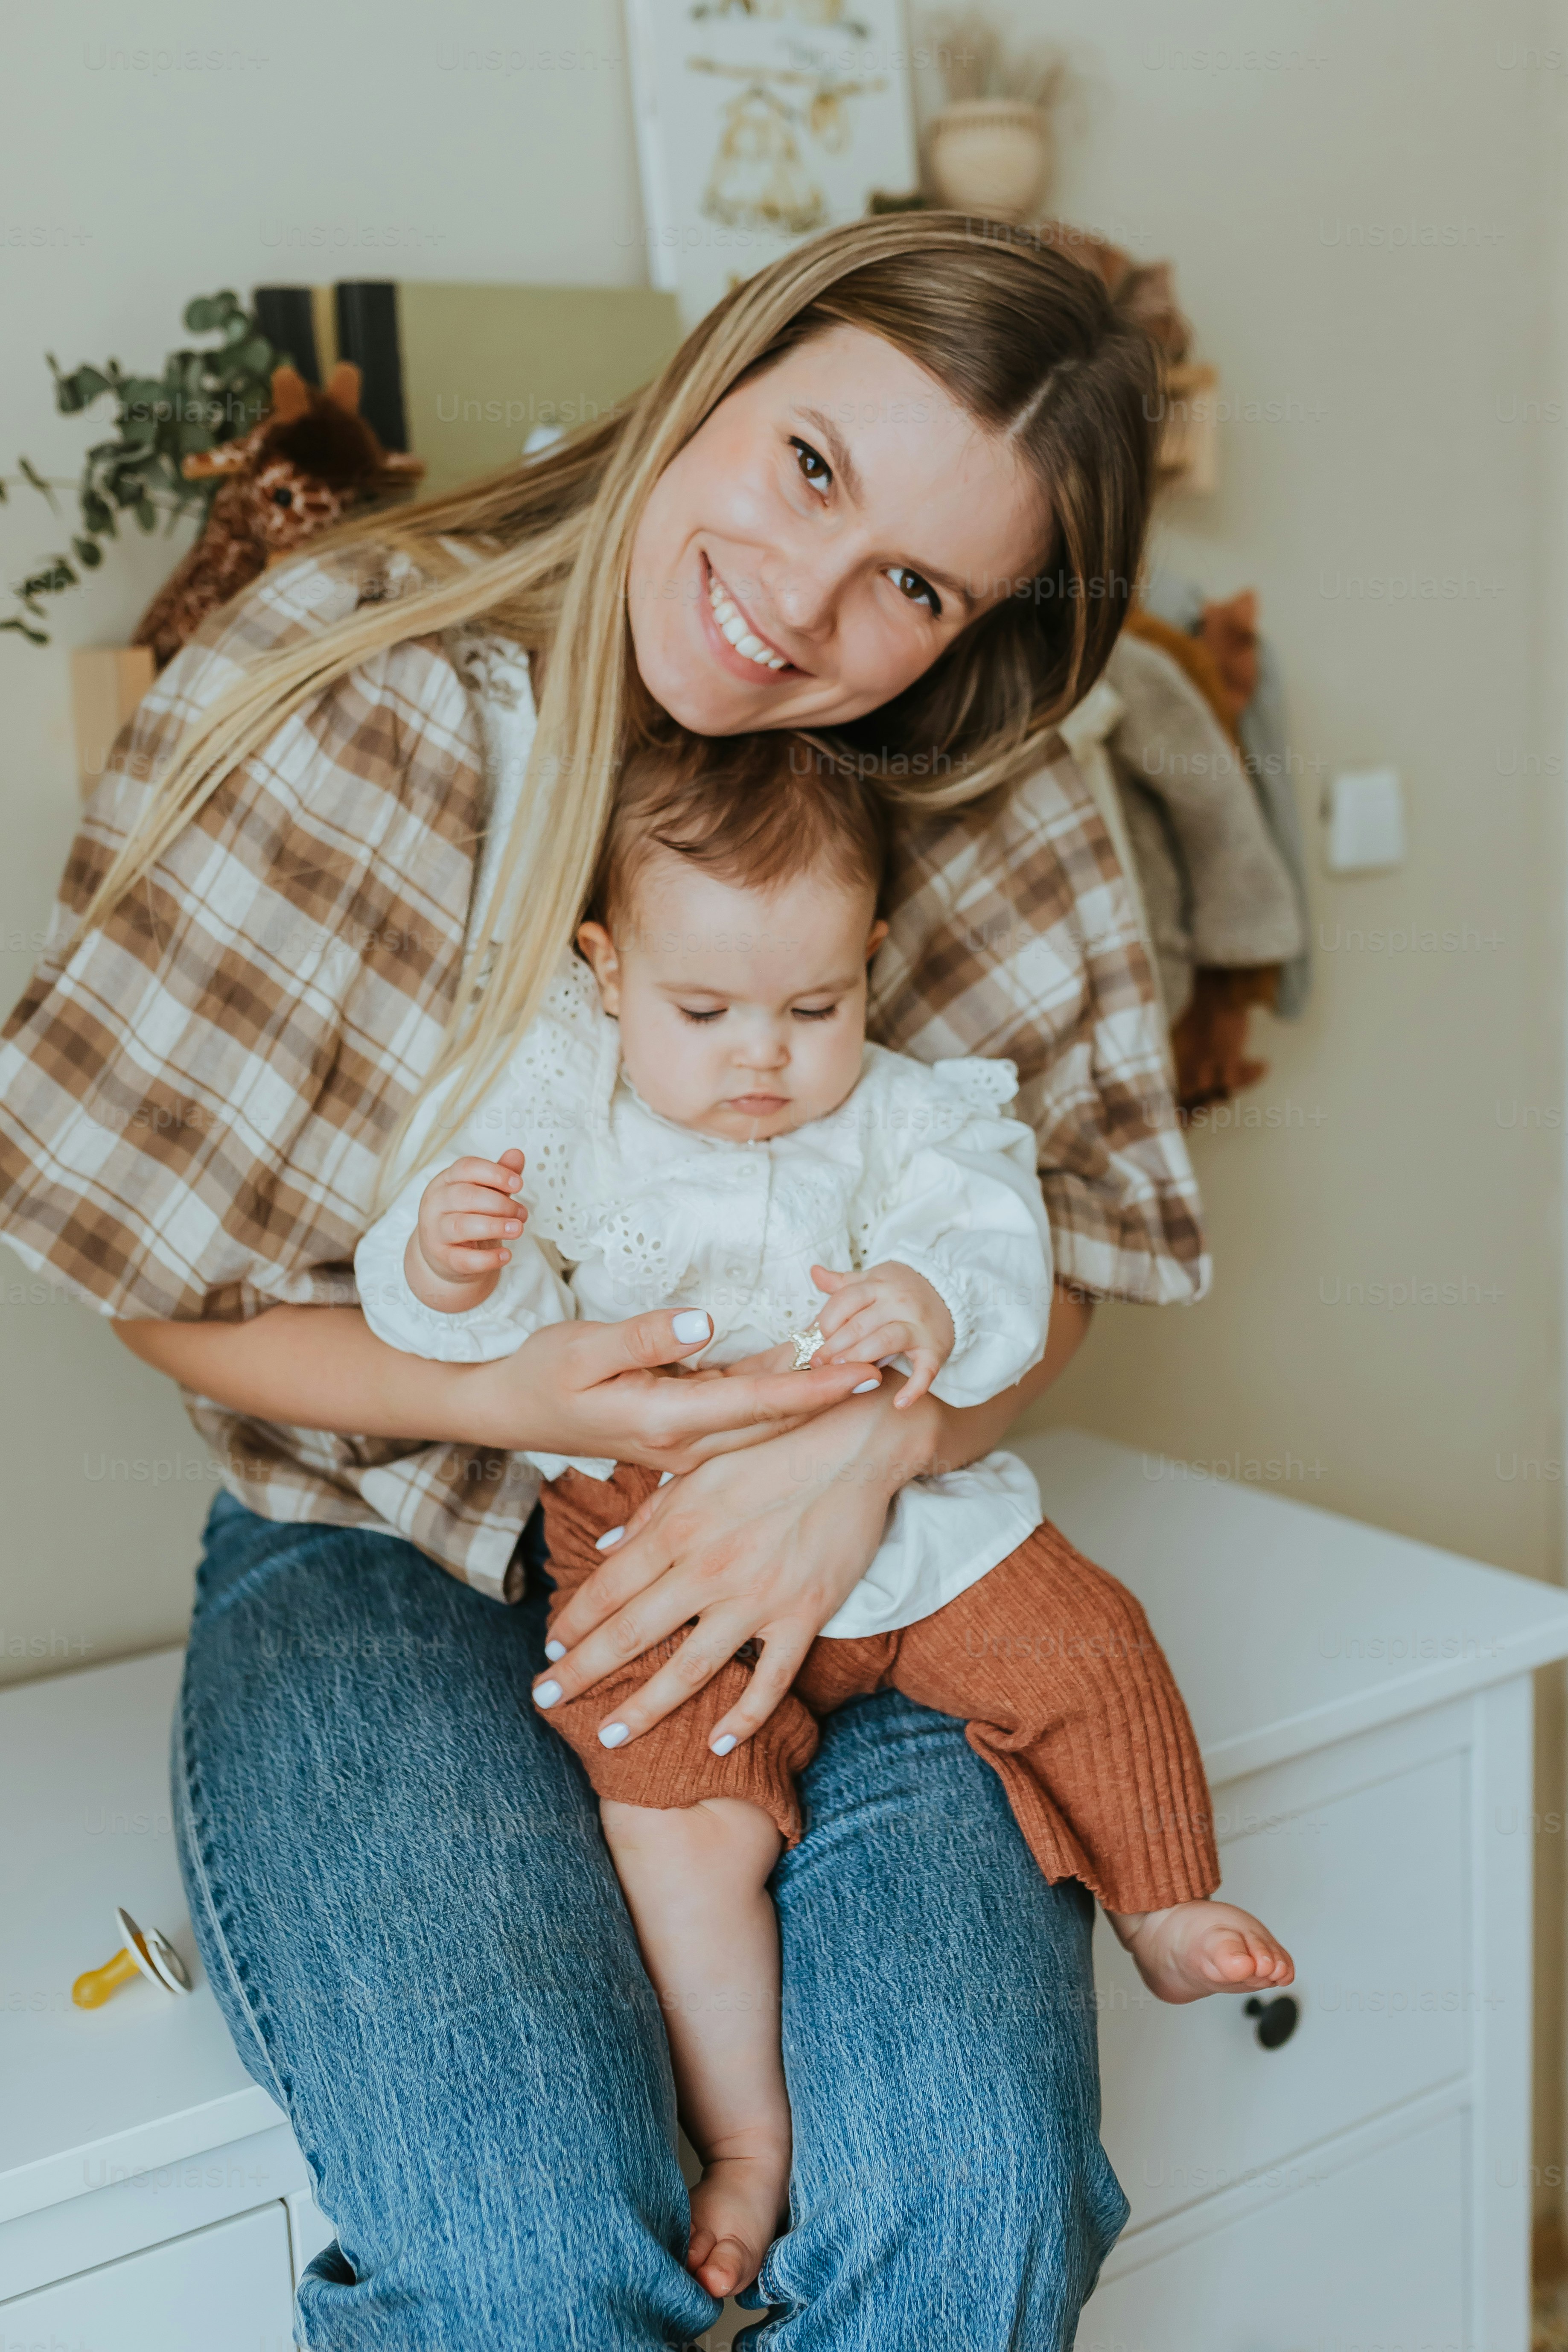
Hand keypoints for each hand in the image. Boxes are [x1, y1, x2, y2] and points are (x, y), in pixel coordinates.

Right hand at [407, 1147, 526, 1308]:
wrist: (443, 1255)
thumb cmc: (466, 1217)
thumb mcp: (483, 1193)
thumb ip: (499, 1176)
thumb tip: (517, 1154)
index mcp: (446, 1181)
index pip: (466, 1168)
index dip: (494, 1173)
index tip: (518, 1183)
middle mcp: (436, 1204)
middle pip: (466, 1196)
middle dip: (499, 1203)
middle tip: (521, 1213)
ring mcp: (436, 1232)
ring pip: (461, 1226)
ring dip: (494, 1226)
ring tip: (518, 1229)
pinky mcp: (442, 1258)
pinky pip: (464, 1259)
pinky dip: (487, 1258)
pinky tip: (506, 1255)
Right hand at [473, 1309, 875, 1471]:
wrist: (513, 1411)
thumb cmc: (543, 1372)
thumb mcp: (583, 1346)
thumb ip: (645, 1334)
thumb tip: (707, 1321)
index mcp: (666, 1420)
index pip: (759, 1404)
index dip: (817, 1388)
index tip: (868, 1372)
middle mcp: (686, 1442)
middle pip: (776, 1419)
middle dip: (834, 1393)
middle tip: (893, 1361)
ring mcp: (688, 1443)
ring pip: (765, 1420)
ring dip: (813, 1394)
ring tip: (868, 1360)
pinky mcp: (686, 1431)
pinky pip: (744, 1412)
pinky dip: (781, 1391)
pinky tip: (815, 1366)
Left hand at [534, 1378, 943, 1745]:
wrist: (854, 1446)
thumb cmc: (773, 1450)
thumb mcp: (700, 1468)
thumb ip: (650, 1513)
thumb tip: (605, 1549)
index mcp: (679, 1526)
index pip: (609, 1586)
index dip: (574, 1621)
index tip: (549, 1647)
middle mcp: (709, 1566)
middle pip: (632, 1632)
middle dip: (582, 1670)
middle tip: (545, 1699)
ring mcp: (757, 1596)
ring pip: (689, 1668)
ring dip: (643, 1707)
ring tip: (609, 1735)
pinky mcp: (803, 1614)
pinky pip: (770, 1679)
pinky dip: (744, 1717)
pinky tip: (717, 1745)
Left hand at [811, 1260, 954, 1406]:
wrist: (950, 1291)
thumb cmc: (902, 1289)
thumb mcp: (873, 1280)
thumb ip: (842, 1282)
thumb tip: (815, 1271)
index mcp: (879, 1285)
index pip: (845, 1301)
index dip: (826, 1321)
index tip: (817, 1338)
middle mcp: (899, 1302)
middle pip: (860, 1325)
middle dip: (834, 1346)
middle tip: (819, 1362)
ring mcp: (918, 1325)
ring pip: (885, 1341)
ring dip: (861, 1358)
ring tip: (843, 1372)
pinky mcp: (935, 1348)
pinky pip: (926, 1370)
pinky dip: (915, 1388)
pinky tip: (900, 1403)